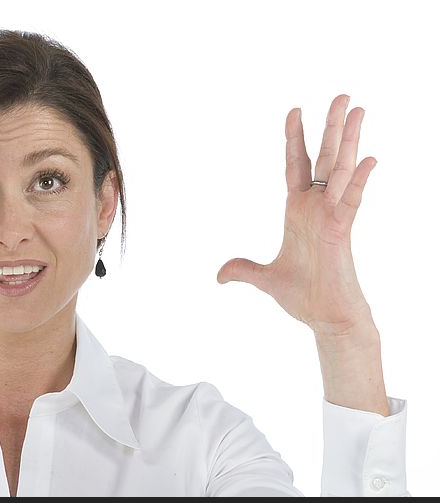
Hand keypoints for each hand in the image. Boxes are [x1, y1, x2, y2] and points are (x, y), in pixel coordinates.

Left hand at [216, 94, 377, 335]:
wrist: (325, 319)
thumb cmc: (303, 297)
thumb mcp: (264, 278)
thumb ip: (243, 270)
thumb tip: (219, 274)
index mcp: (298, 211)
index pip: (298, 166)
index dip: (295, 139)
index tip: (294, 109)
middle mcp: (317, 208)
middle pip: (326, 159)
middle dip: (332, 127)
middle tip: (343, 95)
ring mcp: (332, 217)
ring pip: (342, 171)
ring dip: (350, 141)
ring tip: (359, 110)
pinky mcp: (342, 233)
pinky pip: (352, 202)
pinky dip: (360, 181)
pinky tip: (370, 159)